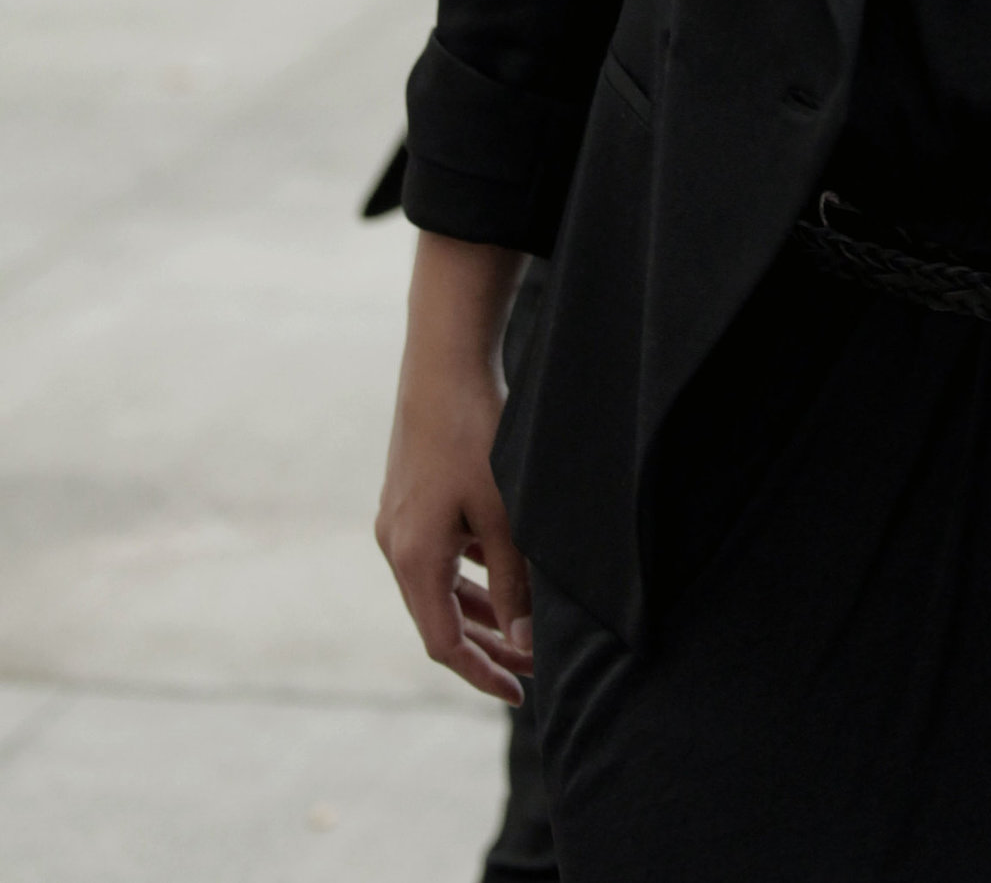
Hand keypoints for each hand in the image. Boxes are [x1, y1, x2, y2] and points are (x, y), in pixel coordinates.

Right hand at [376, 234, 531, 701]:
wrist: (443, 363)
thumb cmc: (475, 437)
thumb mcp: (504, 516)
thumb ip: (512, 584)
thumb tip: (521, 646)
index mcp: (413, 560)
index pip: (444, 643)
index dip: (482, 673)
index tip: (519, 693)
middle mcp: (396, 546)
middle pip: (438, 619)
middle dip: (484, 647)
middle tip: (528, 668)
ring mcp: (398, 520)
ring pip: (438, 586)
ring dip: (478, 611)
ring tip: (520, 631)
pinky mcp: (408, 497)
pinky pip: (438, 554)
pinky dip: (468, 574)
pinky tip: (500, 572)